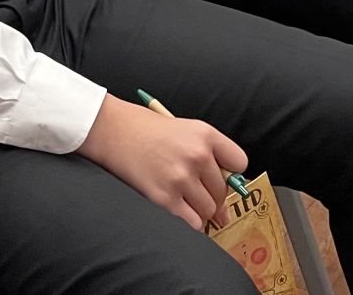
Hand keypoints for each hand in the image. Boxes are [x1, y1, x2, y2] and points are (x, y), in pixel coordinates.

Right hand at [79, 97, 245, 231]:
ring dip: (200, 212)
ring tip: (183, 201)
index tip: (220, 176)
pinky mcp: (165, 198)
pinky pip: (192, 223)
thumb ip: (207, 155)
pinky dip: (189, 222)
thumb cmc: (146, 129)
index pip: (239, 162)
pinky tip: (177, 211)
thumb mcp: (184, 129)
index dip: (230, 172)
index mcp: (205, 134)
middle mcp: (197, 156)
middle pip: (222, 191)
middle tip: (195, 193)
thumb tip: (223, 203)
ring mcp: (181, 178)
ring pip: (209, 210)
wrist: (112, 130)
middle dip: (212, 197)